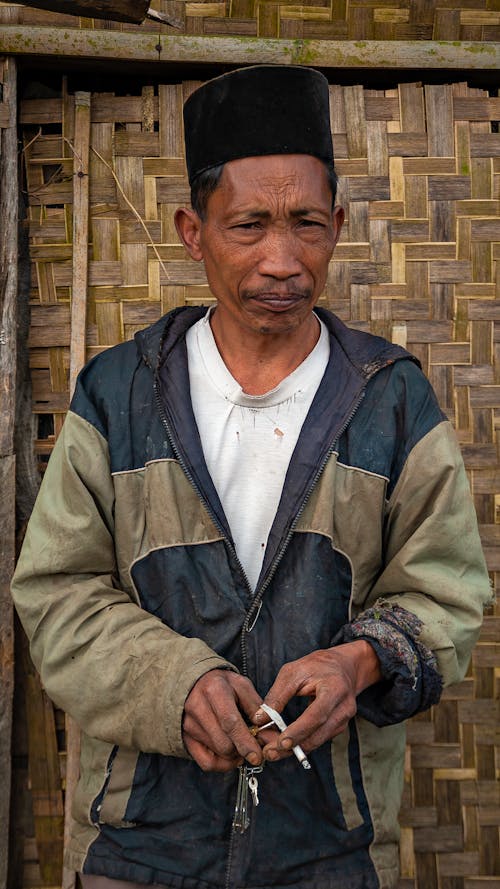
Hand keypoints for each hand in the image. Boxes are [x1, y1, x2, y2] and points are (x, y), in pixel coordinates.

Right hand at [183, 669, 264, 772]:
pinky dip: (222, 765)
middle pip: (223, 743)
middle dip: (242, 749)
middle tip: (253, 745)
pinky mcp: (186, 737)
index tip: (258, 755)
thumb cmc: (223, 685)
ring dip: (234, 755)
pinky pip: (206, 762)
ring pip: (217, 753)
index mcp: (214, 690)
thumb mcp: (243, 687)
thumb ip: (258, 710)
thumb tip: (272, 736)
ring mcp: (189, 724)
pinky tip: (231, 755)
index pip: (230, 722)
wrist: (195, 683)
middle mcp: (197, 707)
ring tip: (242, 744)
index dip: (245, 741)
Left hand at [252, 641, 380, 761]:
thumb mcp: (293, 672)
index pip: (317, 715)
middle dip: (293, 746)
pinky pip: (319, 739)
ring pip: (318, 741)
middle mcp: (344, 707)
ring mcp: (344, 719)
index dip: (299, 731)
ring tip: (271, 752)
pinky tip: (284, 746)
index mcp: (334, 688)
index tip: (281, 742)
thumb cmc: (315, 666)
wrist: (342, 667)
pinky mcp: (339, 727)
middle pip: (318, 734)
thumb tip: (260, 719)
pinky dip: (301, 744)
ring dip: (294, 749)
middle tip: (269, 753)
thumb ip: (277, 695)